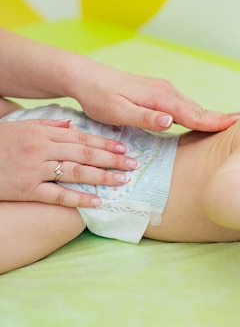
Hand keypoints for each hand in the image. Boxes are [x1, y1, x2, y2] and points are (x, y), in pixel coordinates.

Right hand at [0, 119, 137, 206]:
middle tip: (132, 164)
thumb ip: (48, 126)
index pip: (81, 138)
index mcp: (42, 134)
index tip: (124, 148)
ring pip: (75, 172)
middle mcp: (41, 149)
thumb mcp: (20, 127)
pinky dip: (78, 198)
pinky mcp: (27, 189)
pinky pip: (57, 195)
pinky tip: (97, 201)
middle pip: (84, 154)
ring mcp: (34, 170)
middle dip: (111, 159)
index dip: (105, 143)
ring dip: (102, 177)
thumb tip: (72, 124)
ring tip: (121, 180)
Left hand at [73, 65, 239, 131]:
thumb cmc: (99, 97)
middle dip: (223, 116)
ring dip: (214, 115)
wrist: (86, 77)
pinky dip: (201, 113)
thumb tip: (171, 120)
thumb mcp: (117, 111)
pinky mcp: (160, 94)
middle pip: (200, 110)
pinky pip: (186, 106)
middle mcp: (167, 92)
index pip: (193, 114)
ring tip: (235, 120)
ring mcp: (165, 92)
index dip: (216, 121)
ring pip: (194, 107)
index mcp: (160, 98)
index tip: (238, 123)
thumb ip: (145, 117)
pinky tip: (208, 117)